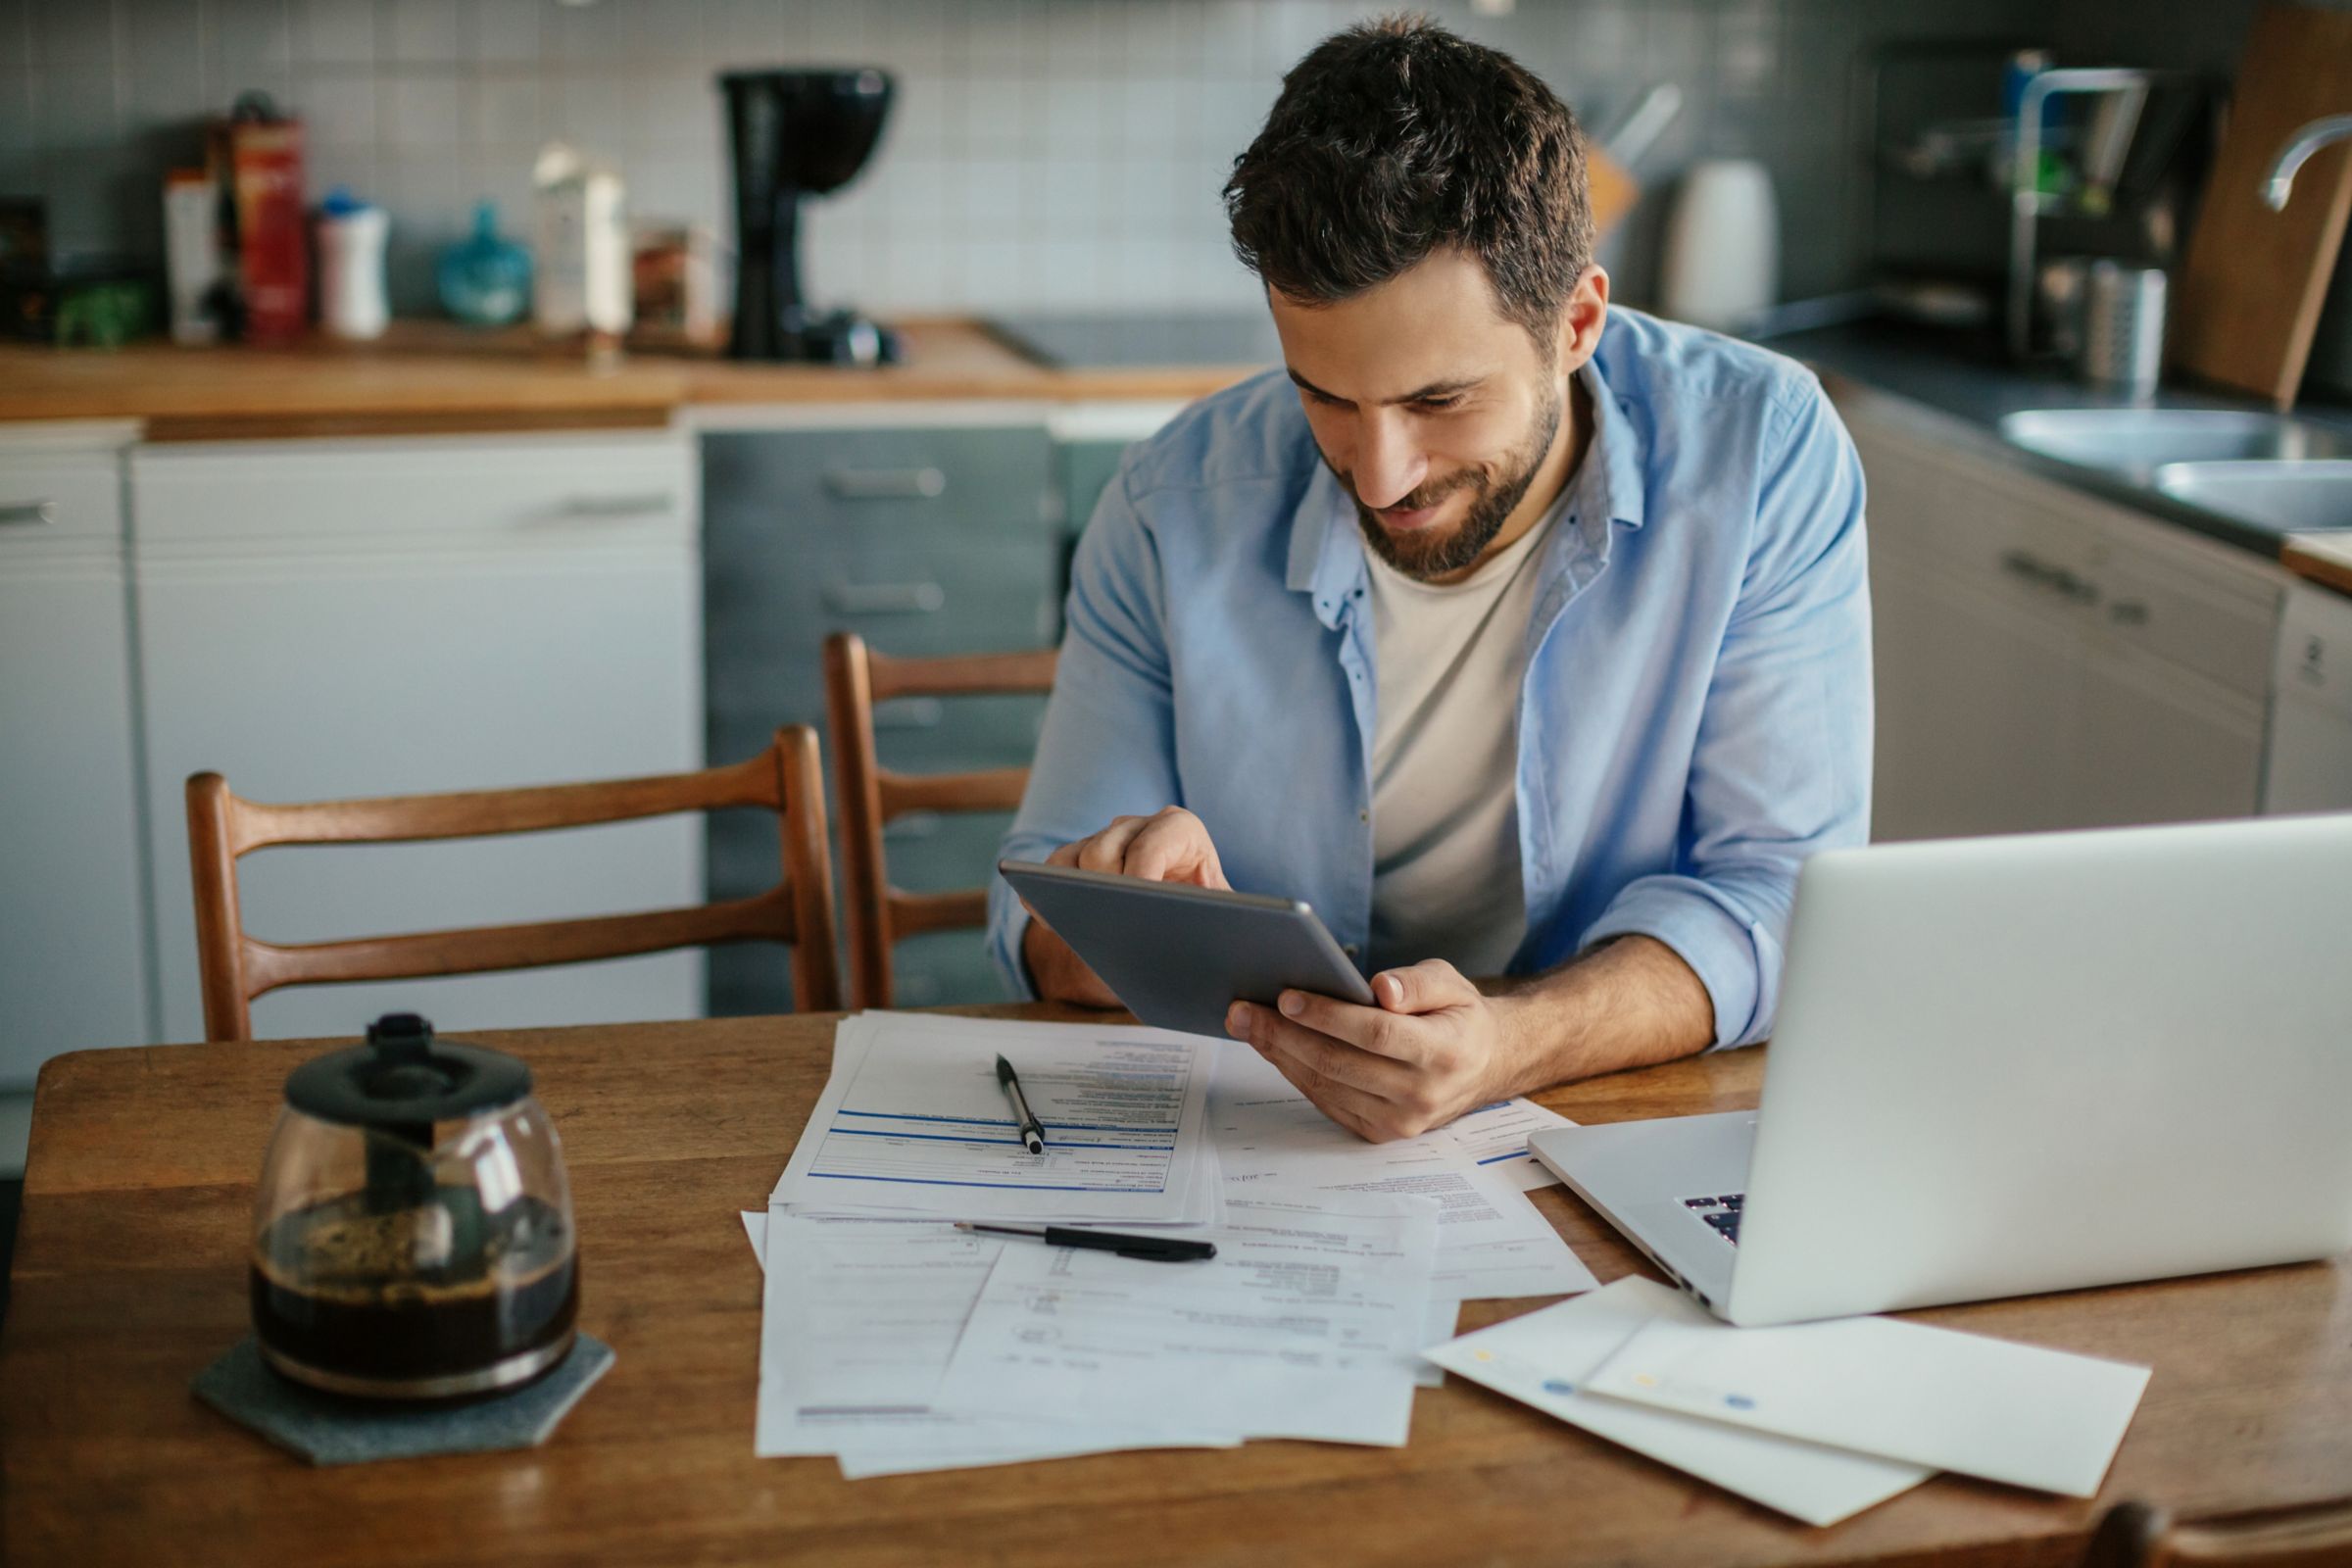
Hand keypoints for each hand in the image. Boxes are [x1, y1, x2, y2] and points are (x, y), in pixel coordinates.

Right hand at [1019, 806, 1228, 1006]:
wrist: (1183, 924)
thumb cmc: (1207, 919)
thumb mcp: (1221, 916)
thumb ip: (1218, 916)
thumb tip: (1201, 930)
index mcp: (1181, 830)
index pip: (1153, 844)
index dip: (1142, 876)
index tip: (1139, 909)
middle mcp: (1139, 826)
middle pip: (1105, 851)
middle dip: (1106, 889)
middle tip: (1114, 925)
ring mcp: (1105, 839)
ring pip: (1075, 859)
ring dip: (1077, 893)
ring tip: (1086, 927)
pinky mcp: (1078, 858)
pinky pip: (1053, 867)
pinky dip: (1046, 891)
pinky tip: (1053, 920)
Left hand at [1223, 959, 1524, 1141]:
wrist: (1482, 1065)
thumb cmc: (1458, 1017)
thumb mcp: (1451, 983)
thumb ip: (1418, 983)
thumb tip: (1382, 989)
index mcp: (1444, 1052)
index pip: (1375, 1034)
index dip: (1328, 1016)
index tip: (1287, 997)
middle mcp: (1422, 1094)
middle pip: (1339, 1063)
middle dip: (1284, 1035)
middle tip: (1244, 1010)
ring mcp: (1400, 1121)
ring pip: (1326, 1086)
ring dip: (1280, 1055)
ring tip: (1248, 1024)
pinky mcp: (1379, 1133)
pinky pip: (1327, 1101)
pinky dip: (1295, 1073)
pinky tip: (1274, 1047)